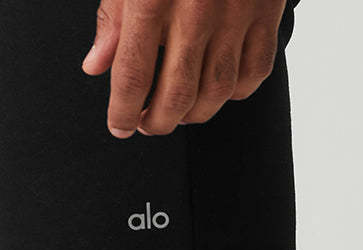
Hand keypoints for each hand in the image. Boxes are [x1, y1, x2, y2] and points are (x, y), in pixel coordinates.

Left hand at [82, 0, 285, 136]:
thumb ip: (114, 17)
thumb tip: (96, 65)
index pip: (132, 76)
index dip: (123, 112)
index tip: (120, 125)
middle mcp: (196, 8)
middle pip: (177, 95)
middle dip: (158, 122)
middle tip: (147, 123)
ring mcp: (235, 11)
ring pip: (216, 92)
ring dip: (194, 115)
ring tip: (178, 112)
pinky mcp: (266, 9)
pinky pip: (255, 70)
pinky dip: (235, 92)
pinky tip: (216, 90)